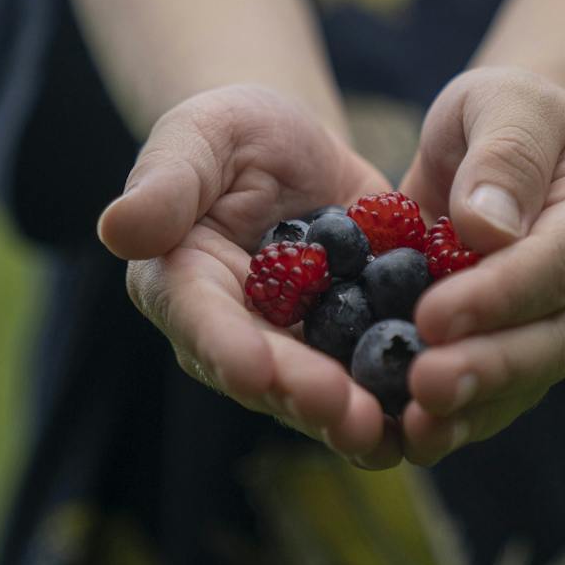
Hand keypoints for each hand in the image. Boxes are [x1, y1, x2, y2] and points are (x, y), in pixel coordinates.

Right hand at [96, 84, 401, 468]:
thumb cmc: (233, 133)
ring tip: (397, 431)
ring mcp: (297, 348)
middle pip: (268, 376)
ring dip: (359, 418)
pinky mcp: (353, 346)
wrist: (298, 146)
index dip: (227, 349)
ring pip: (323, 395)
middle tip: (348, 413)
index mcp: (183, 285)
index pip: (201, 323)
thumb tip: (118, 227)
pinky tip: (446, 402)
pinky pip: (379, 376)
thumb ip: (167, 180)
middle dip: (306, 397)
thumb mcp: (202, 135)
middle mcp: (236, 333)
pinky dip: (410, 394)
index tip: (255, 369)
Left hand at [398, 67, 564, 466]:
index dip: (499, 295)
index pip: (561, 263)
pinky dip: (461, 418)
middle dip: (486, 366)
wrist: (508, 142)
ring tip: (415, 427)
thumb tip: (486, 227)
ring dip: (473, 406)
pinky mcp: (532, 351)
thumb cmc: (509, 111)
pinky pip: (503, 394)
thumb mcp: (504, 101)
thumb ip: (503, 155)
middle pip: (551, 336)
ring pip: (528, 377)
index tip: (434, 314)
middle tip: (423, 386)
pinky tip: (413, 436)